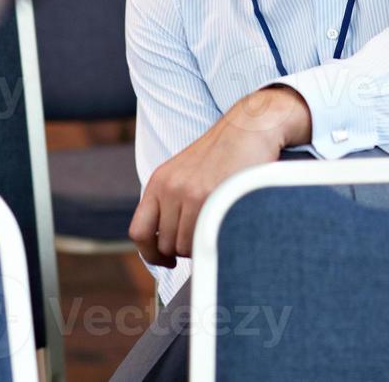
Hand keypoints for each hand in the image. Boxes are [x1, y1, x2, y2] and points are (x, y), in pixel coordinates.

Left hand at [129, 86, 310, 266]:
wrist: (249, 127)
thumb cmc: (223, 153)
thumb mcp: (186, 172)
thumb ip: (172, 201)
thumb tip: (169, 244)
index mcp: (159, 182)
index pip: (139, 232)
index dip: (151, 254)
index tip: (166, 260)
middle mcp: (170, 188)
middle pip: (166, 245)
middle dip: (185, 248)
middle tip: (204, 237)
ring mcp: (190, 193)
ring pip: (186, 246)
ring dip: (201, 246)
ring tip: (217, 226)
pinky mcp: (213, 197)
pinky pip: (205, 238)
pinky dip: (214, 241)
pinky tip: (224, 229)